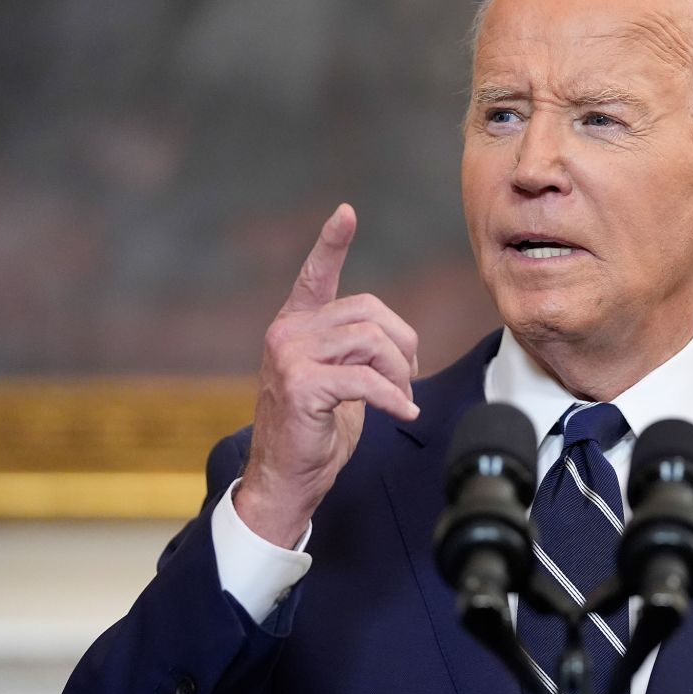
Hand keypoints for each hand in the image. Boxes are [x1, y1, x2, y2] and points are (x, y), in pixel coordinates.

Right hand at [234, 204, 419, 546]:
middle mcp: (288, 333)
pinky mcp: (303, 385)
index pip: (314, 275)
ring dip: (400, 374)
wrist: (284, 480)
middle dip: (403, 346)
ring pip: (374, 342)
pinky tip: (403, 413)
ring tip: (400, 399)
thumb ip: (356, 352)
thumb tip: (396, 340)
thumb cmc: (315, 433)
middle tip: (408, 379)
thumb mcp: (339, 382)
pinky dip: (395, 398)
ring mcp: (290, 356)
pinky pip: (369, 380)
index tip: (346, 213)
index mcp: (295, 326)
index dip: (331, 243)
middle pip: (371, 313)